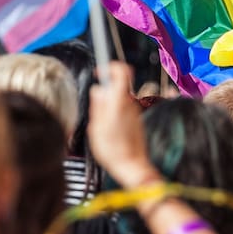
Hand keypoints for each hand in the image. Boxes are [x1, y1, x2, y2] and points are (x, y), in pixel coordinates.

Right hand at [88, 62, 155, 187]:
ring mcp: (135, 112)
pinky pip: (123, 110)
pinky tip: (109, 131)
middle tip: (96, 107)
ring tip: (101, 124)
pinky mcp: (136, 121)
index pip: (122, 71)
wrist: (132, 167)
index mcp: (120, 102)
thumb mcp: (96, 127)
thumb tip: (98, 89)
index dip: (111, 67)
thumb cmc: (112, 150)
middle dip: (106, 91)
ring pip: (120, 99)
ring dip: (109, 105)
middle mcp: (130, 104)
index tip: (100, 72)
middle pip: (119, 86)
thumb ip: (98, 105)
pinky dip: (114, 114)